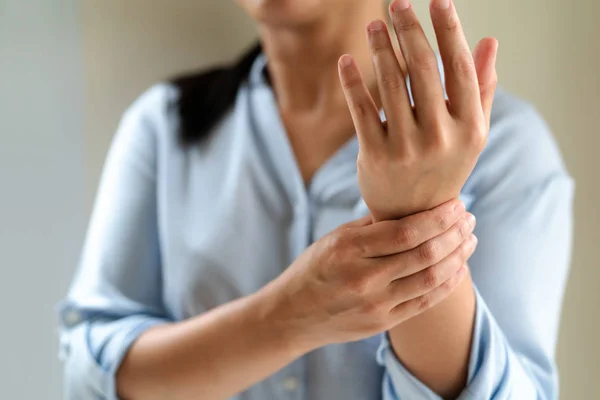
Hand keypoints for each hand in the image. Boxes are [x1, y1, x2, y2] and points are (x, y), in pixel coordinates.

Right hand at [266, 199, 476, 350]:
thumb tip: (415, 207)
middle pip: (424, 253)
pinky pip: (425, 301)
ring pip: (431, 278)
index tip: (456, 204)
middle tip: (468, 218)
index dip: (438, 217)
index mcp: (348, 248)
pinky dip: (448, 282)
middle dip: (454, 232)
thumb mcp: (335, 238)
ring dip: (458, 256)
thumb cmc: (314, 269)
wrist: (294, 315)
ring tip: (469, 239)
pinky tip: (460, 267)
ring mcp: (375, 304)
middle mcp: (363, 277)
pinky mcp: (383, 322)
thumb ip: (373, 226)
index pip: (406, 230)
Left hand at [337, 0, 497, 220]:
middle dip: (409, 29)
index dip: (449, 30)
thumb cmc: (446, 165)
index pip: (460, 67)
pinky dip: (352, 81)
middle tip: (397, 3)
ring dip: (380, 47)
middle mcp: (441, 136)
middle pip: (423, 68)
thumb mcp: (472, 133)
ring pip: (391, 84)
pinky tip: (347, 59)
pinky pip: (361, 109)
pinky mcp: (374, 156)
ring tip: (374, 26)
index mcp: (470, 127)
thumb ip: (482, 88)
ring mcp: (406, 148)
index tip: (438, 1)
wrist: (414, 216)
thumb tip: (489, 40)